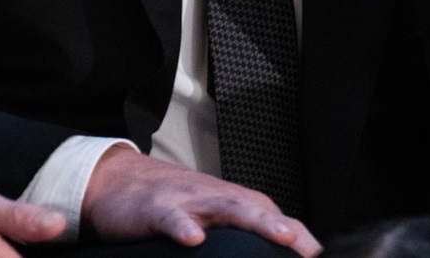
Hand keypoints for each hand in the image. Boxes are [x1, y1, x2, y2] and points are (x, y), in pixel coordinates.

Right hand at [80, 147, 317, 256]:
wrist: (114, 179)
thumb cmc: (164, 202)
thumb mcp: (202, 214)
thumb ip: (232, 229)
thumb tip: (266, 249)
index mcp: (226, 201)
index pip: (268, 214)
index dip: (294, 233)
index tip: (315, 253)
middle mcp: (212, 197)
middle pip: (254, 208)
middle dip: (283, 227)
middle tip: (307, 247)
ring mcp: (185, 201)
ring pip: (224, 207)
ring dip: (253, 221)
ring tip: (278, 235)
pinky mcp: (154, 209)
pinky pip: (172, 218)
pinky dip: (183, 226)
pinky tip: (194, 240)